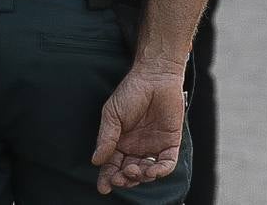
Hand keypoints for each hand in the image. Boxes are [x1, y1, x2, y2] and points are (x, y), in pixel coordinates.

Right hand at [91, 63, 185, 194]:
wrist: (155, 78)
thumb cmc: (130, 92)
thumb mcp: (112, 114)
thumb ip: (106, 138)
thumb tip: (95, 160)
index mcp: (119, 141)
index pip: (112, 164)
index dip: (107, 176)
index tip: (103, 188)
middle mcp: (136, 147)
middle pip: (129, 171)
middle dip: (124, 178)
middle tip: (120, 177)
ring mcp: (153, 146)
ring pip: (147, 172)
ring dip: (141, 176)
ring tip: (134, 170)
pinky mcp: (170, 143)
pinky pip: (166, 163)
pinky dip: (160, 171)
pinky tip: (152, 170)